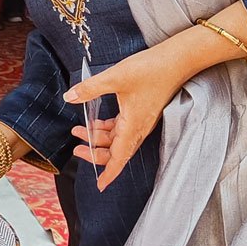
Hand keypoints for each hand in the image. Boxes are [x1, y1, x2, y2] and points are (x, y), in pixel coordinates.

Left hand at [64, 39, 191, 190]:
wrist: (176, 60)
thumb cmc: (150, 69)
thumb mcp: (114, 77)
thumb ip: (90, 89)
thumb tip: (69, 97)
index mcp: (133, 126)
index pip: (119, 157)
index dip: (109, 173)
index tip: (99, 186)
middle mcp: (139, 127)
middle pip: (116, 150)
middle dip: (95, 153)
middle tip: (76, 148)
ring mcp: (142, 120)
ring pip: (118, 138)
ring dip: (99, 138)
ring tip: (80, 130)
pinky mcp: (142, 111)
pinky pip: (123, 127)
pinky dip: (109, 128)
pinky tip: (97, 120)